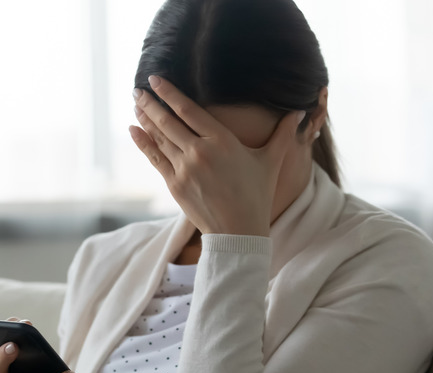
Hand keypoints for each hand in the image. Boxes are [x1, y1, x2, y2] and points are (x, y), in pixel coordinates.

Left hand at [130, 75, 304, 235]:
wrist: (239, 232)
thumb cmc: (257, 196)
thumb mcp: (271, 162)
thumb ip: (282, 134)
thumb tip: (299, 113)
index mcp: (222, 141)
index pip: (189, 110)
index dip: (170, 93)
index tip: (157, 79)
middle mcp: (200, 152)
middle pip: (169, 121)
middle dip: (151, 102)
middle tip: (138, 88)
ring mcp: (184, 169)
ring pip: (160, 138)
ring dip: (145, 118)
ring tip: (136, 103)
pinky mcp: (175, 185)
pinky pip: (155, 158)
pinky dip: (143, 143)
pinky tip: (134, 129)